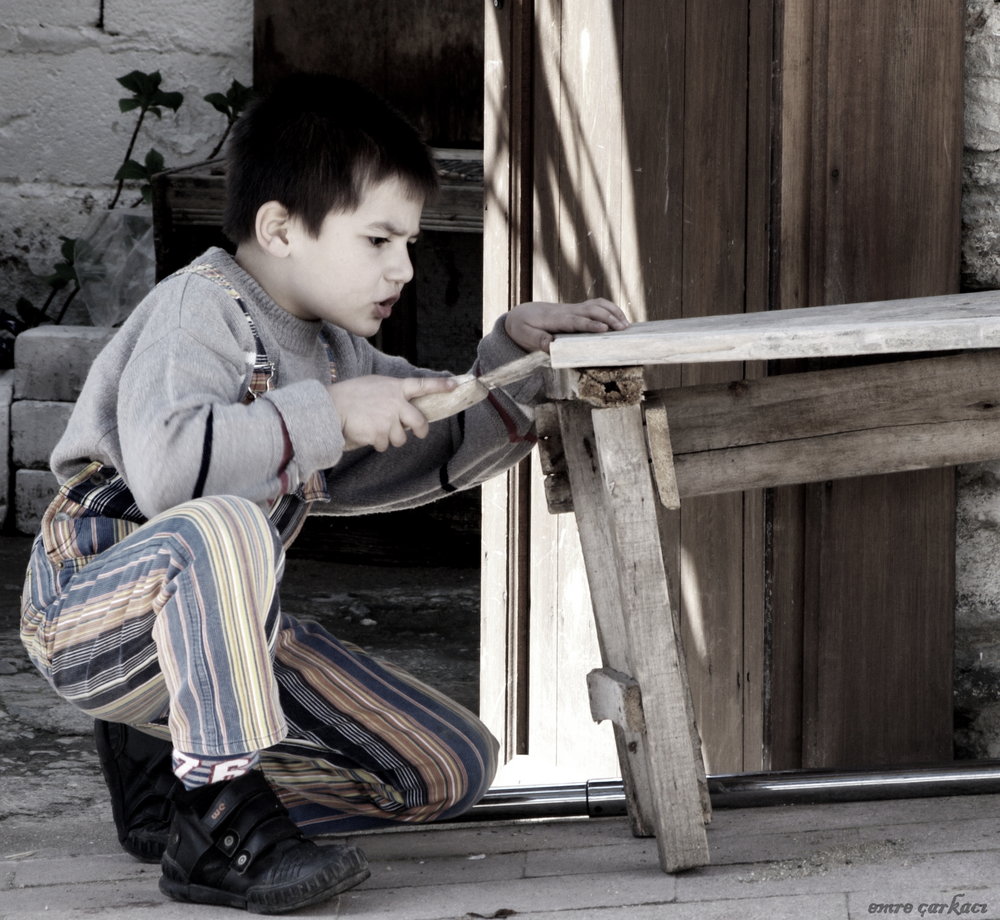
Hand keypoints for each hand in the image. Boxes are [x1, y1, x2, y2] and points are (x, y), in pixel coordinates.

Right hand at [328, 375, 456, 451]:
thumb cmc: (351, 395)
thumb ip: (392, 393)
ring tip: (374, 428)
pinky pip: (384, 445)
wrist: (331, 407)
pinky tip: (365, 432)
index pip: (422, 385)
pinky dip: (376, 443)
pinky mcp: (380, 434)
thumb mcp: (375, 385)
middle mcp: (396, 403)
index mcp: (395, 387)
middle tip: (419, 433)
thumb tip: (405, 407)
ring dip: (390, 437)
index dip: (440, 386)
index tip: (455, 386)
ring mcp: (389, 419)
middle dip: (421, 430)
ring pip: (400, 438)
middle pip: (420, 421)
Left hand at [504, 298, 629, 351]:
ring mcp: (573, 308)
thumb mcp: (525, 336)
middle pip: (591, 310)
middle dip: (609, 318)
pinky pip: (596, 305)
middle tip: (624, 329)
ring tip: (627, 325)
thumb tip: (549, 345)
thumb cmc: (523, 328)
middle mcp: (567, 311)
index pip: (576, 320)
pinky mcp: (577, 309)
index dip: (590, 324)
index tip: (604, 329)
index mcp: (555, 319)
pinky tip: (619, 319)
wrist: (521, 314)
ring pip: (596, 305)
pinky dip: (610, 309)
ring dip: (613, 312)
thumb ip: (537, 340)